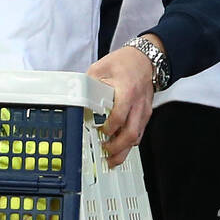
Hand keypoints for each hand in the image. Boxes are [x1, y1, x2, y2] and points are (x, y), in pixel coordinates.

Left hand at [85, 38, 158, 167]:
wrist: (145, 60)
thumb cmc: (123, 63)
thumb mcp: (100, 68)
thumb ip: (88, 84)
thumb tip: (75, 98)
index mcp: (127, 92)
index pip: (120, 116)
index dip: (109, 128)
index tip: (99, 132)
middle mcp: (138, 105)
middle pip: (132, 133)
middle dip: (117, 148)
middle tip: (103, 153)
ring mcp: (143, 111)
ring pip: (137, 137)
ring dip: (124, 150)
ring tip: (110, 159)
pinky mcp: (144, 115)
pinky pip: (139, 133)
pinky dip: (129, 144)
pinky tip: (119, 149)